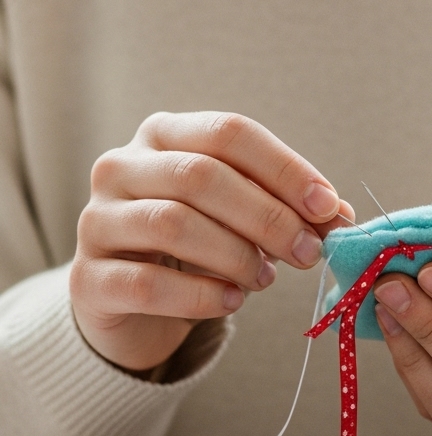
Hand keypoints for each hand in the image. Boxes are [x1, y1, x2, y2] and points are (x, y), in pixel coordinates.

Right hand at [71, 111, 352, 372]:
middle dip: (267, 216)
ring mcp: (96, 220)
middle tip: (308, 252)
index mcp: (163, 134)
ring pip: (172, 225)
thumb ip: (286, 209)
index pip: (228, 133)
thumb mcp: (240, 217)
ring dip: (235, 255)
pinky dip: (201, 296)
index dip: (284, 168)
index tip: (328, 206)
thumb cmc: (193, 246)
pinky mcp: (87, 278)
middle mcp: (121, 166)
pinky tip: (231, 302)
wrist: (128, 302)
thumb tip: (340, 217)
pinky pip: (147, 284)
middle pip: (201, 176)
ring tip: (265, 279)